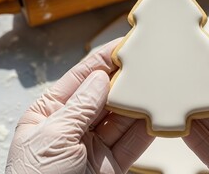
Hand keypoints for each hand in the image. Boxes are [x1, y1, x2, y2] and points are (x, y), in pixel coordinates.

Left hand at [5, 39, 153, 173]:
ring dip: (139, 101)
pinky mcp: (111, 164)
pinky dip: (146, 128)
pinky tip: (158, 112)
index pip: (80, 78)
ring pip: (122, 116)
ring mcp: (93, 145)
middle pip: (104, 95)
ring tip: (159, 83)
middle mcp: (72, 125)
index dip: (102, 60)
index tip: (125, 45)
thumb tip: (100, 77)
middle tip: (149, 61)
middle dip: (125, 79)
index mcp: (49, 113)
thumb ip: (80, 107)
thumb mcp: (52, 139)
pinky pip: (132, 141)